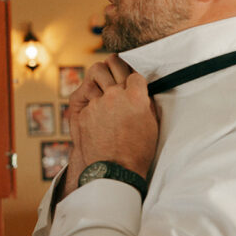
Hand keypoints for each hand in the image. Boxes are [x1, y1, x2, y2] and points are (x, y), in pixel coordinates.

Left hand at [61, 57, 149, 196]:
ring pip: (96, 74)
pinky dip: (90, 98)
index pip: (134, 73)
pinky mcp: (83, 111)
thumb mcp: (152, 126)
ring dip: (100, 76)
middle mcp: (116, 95)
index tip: (131, 80)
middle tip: (114, 67)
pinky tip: (95, 105)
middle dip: (115, 65)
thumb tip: (142, 93)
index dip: (133, 77)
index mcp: (136, 97)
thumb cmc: (137, 152)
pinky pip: (85, 95)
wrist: (115, 171)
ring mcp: (98, 102)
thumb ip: (146, 104)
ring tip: (102, 82)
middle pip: (114, 64)